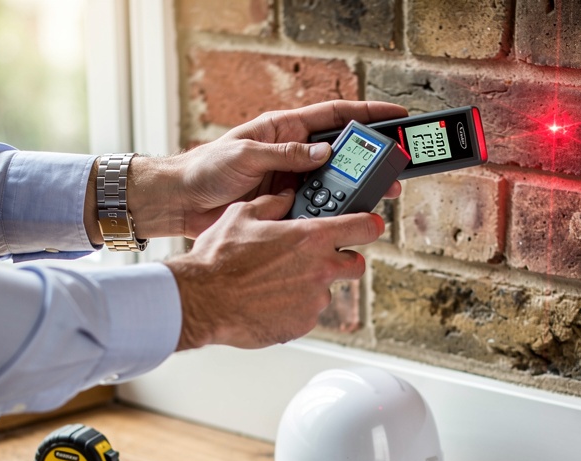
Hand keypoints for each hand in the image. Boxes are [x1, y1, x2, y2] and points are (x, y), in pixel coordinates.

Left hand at [127, 100, 407, 238]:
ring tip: (377, 201)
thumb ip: (286, 154)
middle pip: (344, 154)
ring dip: (355, 194)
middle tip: (395, 174)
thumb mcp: (245, 155)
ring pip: (335, 186)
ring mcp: (292, 182)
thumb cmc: (206, 169)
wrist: (183, 203)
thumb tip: (324, 153)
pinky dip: (333, 217)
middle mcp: (294, 154)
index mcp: (286, 130)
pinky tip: (346, 223)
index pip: (336, 116)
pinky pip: (317, 211)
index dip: (369, 116)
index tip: (398, 117)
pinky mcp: (286, 207)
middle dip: (372, 162)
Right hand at [165, 189, 380, 350]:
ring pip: (327, 290)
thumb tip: (286, 198)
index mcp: (312, 237)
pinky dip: (295, 306)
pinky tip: (270, 300)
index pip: (363, 228)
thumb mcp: (243, 215)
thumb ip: (273, 204)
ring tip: (277, 282)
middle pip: (356, 264)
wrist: (203, 300)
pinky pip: (308, 312)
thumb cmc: (219, 259)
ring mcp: (314, 300)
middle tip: (320, 258)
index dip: (369, 224)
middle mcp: (321, 269)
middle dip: (344, 260)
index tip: (370, 225)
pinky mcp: (304, 323)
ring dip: (311, 285)